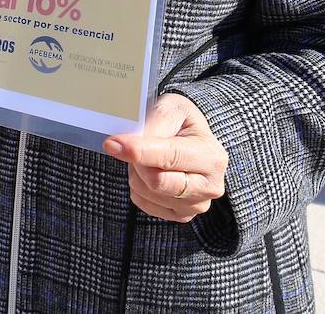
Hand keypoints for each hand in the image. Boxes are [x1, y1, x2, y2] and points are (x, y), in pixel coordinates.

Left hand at [103, 93, 227, 222]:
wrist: (191, 140)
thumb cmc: (182, 123)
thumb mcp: (172, 108)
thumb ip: (154, 123)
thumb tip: (124, 143)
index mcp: (211, 156)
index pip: (170, 157)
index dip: (139, 151)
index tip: (113, 144)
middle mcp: (209, 186)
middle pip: (158, 182)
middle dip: (137, 162)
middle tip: (129, 146)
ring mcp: (197, 204)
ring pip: (147, 192)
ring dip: (136, 172)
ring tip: (146, 156)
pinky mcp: (181, 215)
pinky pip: (143, 203)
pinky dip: (138, 186)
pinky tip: (148, 171)